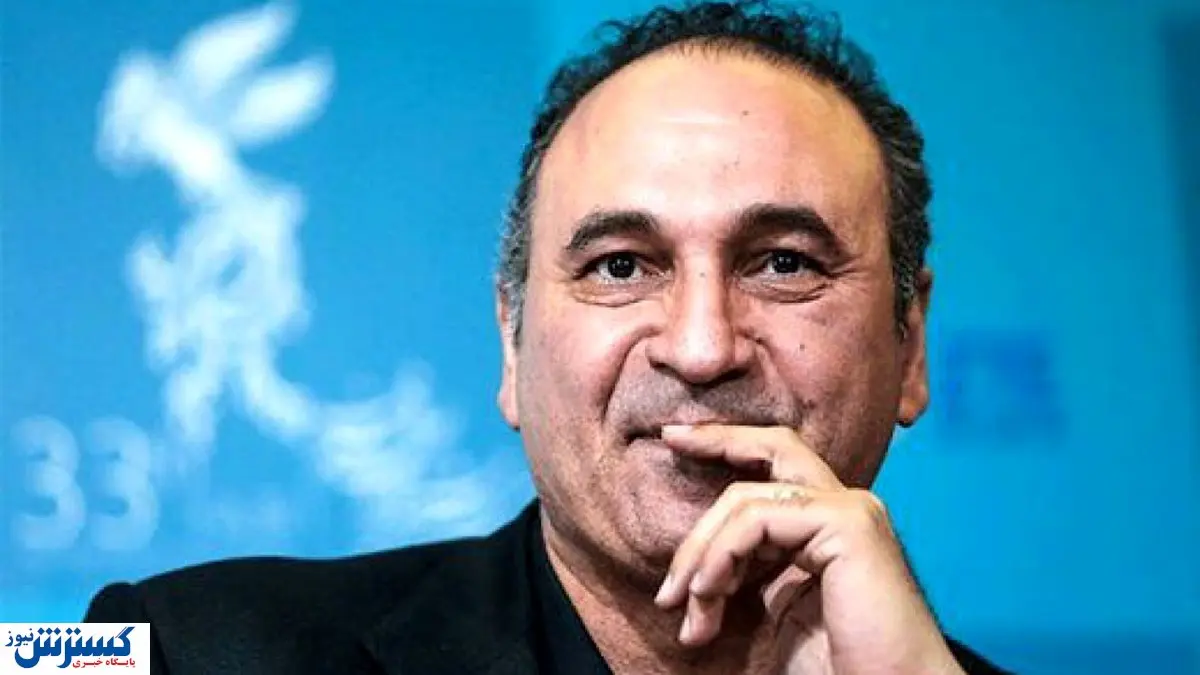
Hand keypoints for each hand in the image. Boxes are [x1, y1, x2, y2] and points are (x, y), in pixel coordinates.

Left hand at [652, 424, 964, 673]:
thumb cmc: (836, 667)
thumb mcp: (773, 609)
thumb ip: (744, 574)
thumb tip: (686, 575)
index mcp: (828, 526)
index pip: (774, 468)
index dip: (727, 446)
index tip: (677, 441)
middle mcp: (845, 509)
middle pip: (772, 448)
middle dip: (716, 439)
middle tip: (669, 439)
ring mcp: (850, 511)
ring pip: (746, 499)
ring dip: (700, 554)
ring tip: (683, 605)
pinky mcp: (847, 525)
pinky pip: (755, 522)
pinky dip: (718, 556)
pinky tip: (707, 593)